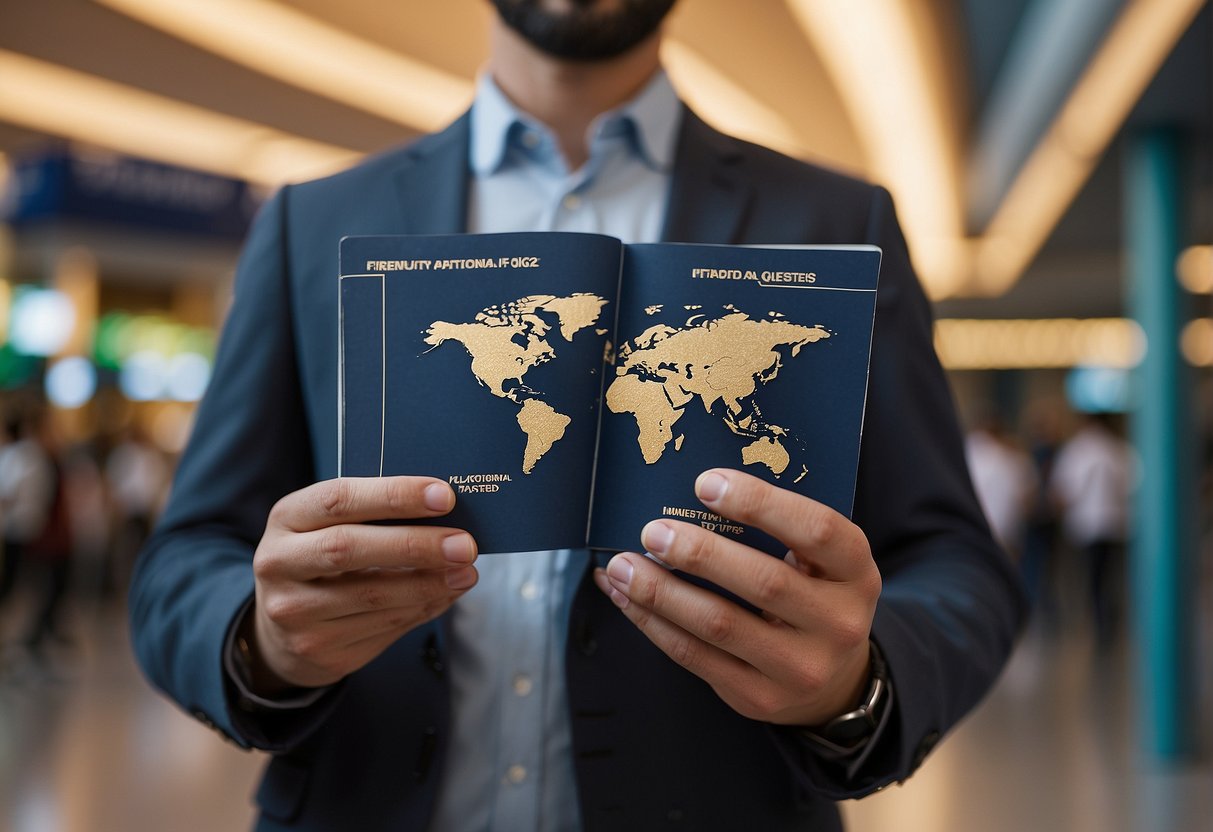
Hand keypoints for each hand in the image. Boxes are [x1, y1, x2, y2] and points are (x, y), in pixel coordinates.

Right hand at [247, 476, 477, 691]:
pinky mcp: (319, 650)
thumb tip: (443, 509)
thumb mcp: (328, 525)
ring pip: (372, 596)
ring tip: (466, 572)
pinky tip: (445, 594)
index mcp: (287, 518)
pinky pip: (383, 628)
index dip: (394, 496)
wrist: (281, 629)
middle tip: (464, 544)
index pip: (339, 499)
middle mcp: (280, 565)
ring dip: (429, 584)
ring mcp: (295, 613)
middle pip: (349, 549)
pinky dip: (422, 608)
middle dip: (415, 545)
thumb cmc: (321, 558)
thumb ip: (373, 514)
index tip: (444, 496)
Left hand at [593, 468, 879, 726]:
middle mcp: (839, 623)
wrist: (834, 682)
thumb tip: (693, 492)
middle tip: (653, 531)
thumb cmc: (813, 596)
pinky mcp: (759, 698)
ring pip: (720, 625)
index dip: (761, 503)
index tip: (706, 484)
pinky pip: (696, 657)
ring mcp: (800, 667)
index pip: (817, 531)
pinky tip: (628, 598)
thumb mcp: (819, 561)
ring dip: (662, 592)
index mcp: (856, 573)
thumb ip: (777, 529)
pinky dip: (654, 623)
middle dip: (700, 554)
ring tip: (623, 566)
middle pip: (764, 583)